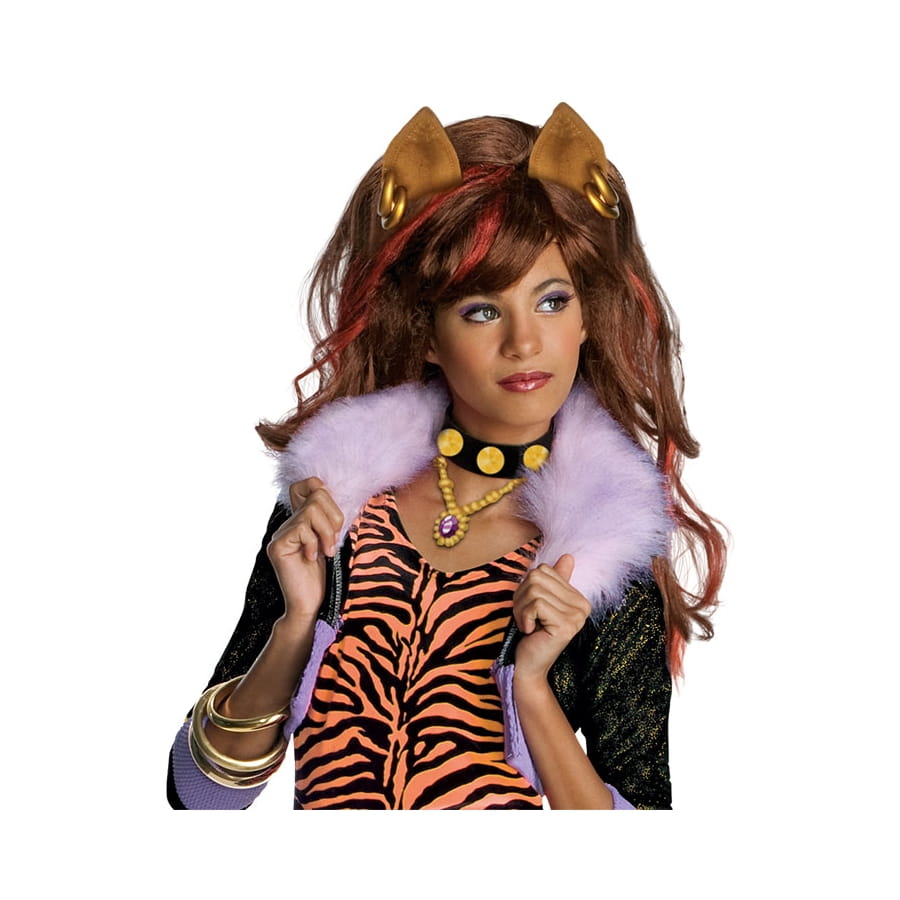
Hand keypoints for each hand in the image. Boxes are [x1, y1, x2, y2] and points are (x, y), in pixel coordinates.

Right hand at [266, 477, 343, 622]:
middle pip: (316, 495)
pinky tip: (313, 558)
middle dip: (334, 516)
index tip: (334, 517)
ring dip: (328, 531)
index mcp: (302, 520)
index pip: (305, 485)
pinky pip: (302, 528)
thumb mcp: (333, 542)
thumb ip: (331, 520)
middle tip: (335, 540)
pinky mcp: (278, 545)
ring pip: (311, 510)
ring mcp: (280, 534)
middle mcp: (288, 524)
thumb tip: (343, 496)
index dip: (321, 490)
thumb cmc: (325, 577)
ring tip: (328, 551)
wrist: (311, 605)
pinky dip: (314, 542)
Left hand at [512, 555, 590, 680]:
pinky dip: (524, 617)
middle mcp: (583, 606)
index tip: (531, 610)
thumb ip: (554, 580)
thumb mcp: (539, 602)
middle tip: (526, 619)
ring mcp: (577, 617)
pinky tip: (529, 632)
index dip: (527, 587)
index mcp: (578, 598)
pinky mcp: (566, 626)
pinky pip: (536, 604)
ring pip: (534, 590)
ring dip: (521, 609)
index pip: (545, 569)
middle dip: (522, 597)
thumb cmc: (530, 633)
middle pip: (537, 577)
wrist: (528, 666)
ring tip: (527, 625)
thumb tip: (568, 556)